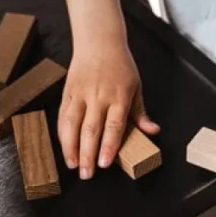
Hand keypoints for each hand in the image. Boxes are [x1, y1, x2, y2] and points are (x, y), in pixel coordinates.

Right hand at [58, 38, 158, 178]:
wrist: (99, 42)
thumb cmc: (121, 67)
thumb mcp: (136, 87)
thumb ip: (141, 113)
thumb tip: (153, 131)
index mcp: (119, 97)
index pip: (113, 126)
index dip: (108, 146)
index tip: (104, 163)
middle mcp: (98, 97)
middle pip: (91, 130)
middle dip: (88, 154)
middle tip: (87, 174)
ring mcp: (81, 95)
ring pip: (72, 125)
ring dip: (71, 147)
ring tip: (73, 165)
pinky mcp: (67, 93)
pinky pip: (63, 117)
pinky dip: (62, 134)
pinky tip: (65, 148)